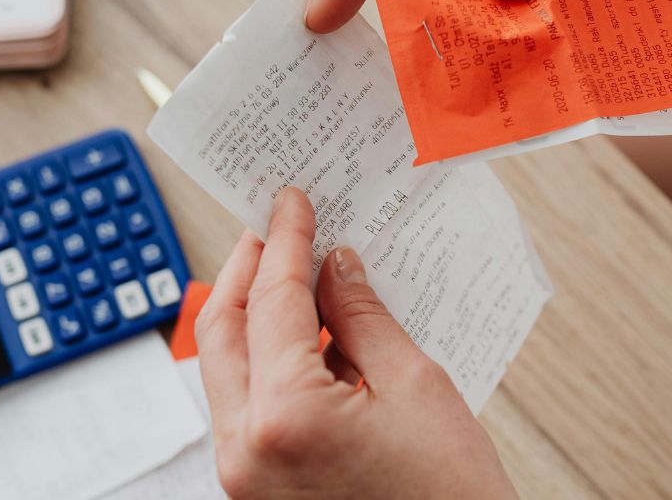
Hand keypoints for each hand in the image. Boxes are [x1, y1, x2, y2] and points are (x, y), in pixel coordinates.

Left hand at [195, 187, 517, 498]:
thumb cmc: (450, 495)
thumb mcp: (414, 384)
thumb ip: (361, 316)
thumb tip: (335, 265)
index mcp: (283, 417)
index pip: (273, 301)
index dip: (285, 241)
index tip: (292, 202)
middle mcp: (243, 449)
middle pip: (222, 331)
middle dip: (249, 271)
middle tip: (276, 228)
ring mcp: (241, 476)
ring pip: (224, 369)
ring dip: (252, 315)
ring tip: (292, 272)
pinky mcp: (254, 489)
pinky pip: (243, 404)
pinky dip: (264, 360)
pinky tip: (303, 333)